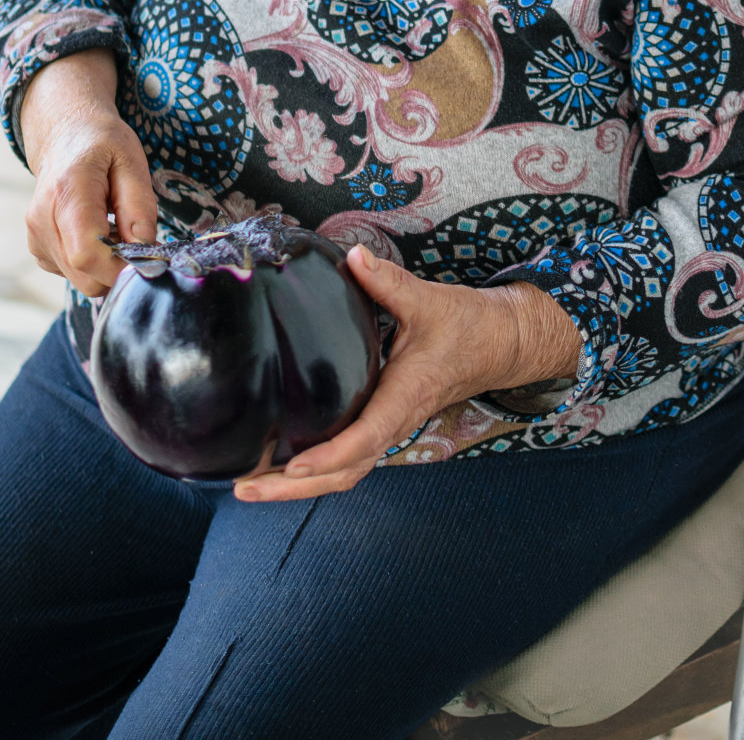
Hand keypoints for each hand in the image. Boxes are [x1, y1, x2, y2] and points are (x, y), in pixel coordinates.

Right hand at [21, 49, 157, 296]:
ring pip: (79, 280)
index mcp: (67, 192)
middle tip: (135, 238)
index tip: (148, 257)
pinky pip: (70, 273)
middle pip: (85, 277)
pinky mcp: (37, 247)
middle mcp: (42, 218)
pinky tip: (97, 231)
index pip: (88, 254)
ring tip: (114, 227)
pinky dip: (91, 262)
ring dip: (106, 265)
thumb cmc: (102, 144)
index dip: (122, 268)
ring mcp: (35, 236)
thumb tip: (146, 253)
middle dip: (118, 269)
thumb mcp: (132, 162)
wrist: (64, 134)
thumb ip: (140, 207)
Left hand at [233, 245, 581, 501]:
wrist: (498, 345)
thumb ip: (388, 281)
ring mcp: (389, 426)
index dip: (328, 454)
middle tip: (245, 488)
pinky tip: (281, 464)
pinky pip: (348, 458)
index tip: (292, 462)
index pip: (364, 437)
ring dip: (298, 485)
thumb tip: (354, 256)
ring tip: (249, 485)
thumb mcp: (429, 299)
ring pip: (344, 472)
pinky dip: (314, 470)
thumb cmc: (467, 326)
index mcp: (405, 396)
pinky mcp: (384, 422)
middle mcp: (395, 421)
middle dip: (293, 486)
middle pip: (343, 472)